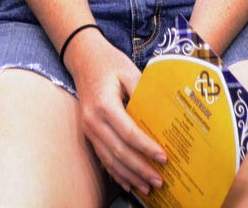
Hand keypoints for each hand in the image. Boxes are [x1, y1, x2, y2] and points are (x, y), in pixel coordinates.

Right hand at [65, 30, 166, 197]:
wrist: (84, 58)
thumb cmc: (109, 63)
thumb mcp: (129, 71)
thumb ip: (144, 93)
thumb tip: (163, 115)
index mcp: (104, 105)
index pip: (128, 133)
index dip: (146, 147)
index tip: (163, 158)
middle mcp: (93, 121)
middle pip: (119, 152)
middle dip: (140, 169)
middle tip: (159, 181)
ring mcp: (88, 129)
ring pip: (110, 159)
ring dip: (129, 176)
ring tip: (147, 187)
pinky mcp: (88, 133)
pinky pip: (102, 157)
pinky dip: (116, 173)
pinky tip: (128, 183)